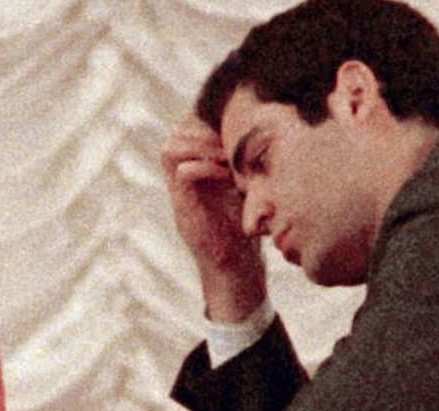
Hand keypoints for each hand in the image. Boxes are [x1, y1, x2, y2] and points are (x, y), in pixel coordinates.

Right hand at [161, 117, 265, 321]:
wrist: (237, 263)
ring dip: (201, 145)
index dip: (207, 118)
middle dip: (203, 128)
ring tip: (225, 154)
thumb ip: (242, 162)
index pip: (189, 126)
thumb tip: (267, 131)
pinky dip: (204, 166)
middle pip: (178, 132)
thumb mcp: (247, 185)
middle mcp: (183, 175)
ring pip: (171, 147)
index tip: (233, 124)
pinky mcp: (182, 204)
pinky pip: (181, 171)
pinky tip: (225, 172)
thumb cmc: (248, 225)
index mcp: (198, 166)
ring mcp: (180, 189)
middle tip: (228, 138)